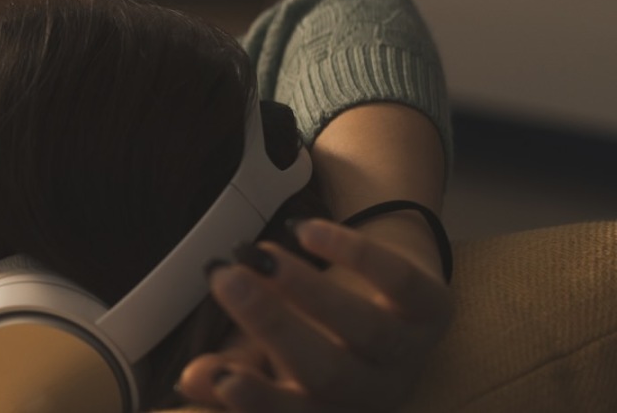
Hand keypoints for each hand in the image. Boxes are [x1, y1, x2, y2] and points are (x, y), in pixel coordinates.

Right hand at [177, 219, 452, 411]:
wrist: (386, 291)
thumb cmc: (313, 332)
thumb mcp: (264, 355)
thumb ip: (230, 369)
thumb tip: (192, 380)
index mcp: (326, 410)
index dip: (257, 400)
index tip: (217, 375)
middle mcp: (373, 391)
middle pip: (328, 374)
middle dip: (272, 326)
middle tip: (225, 278)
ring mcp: (409, 351)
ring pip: (364, 328)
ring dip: (307, 288)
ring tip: (261, 253)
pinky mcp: (435, 306)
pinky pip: (401, 282)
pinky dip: (354, 254)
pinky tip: (307, 232)